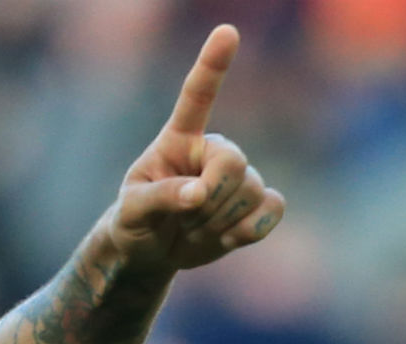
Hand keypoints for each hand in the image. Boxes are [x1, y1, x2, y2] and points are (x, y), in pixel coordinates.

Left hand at [105, 25, 285, 271]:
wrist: (152, 250)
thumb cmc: (135, 222)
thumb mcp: (132, 211)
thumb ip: (159, 198)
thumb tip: (198, 194)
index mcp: (178, 139)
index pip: (198, 96)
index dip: (213, 65)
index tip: (226, 31)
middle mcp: (212, 150)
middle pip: (233, 163)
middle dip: (209, 199)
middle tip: (182, 219)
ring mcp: (239, 174)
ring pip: (251, 192)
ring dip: (217, 223)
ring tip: (192, 229)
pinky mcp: (257, 201)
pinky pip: (272, 209)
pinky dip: (249, 231)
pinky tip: (226, 237)